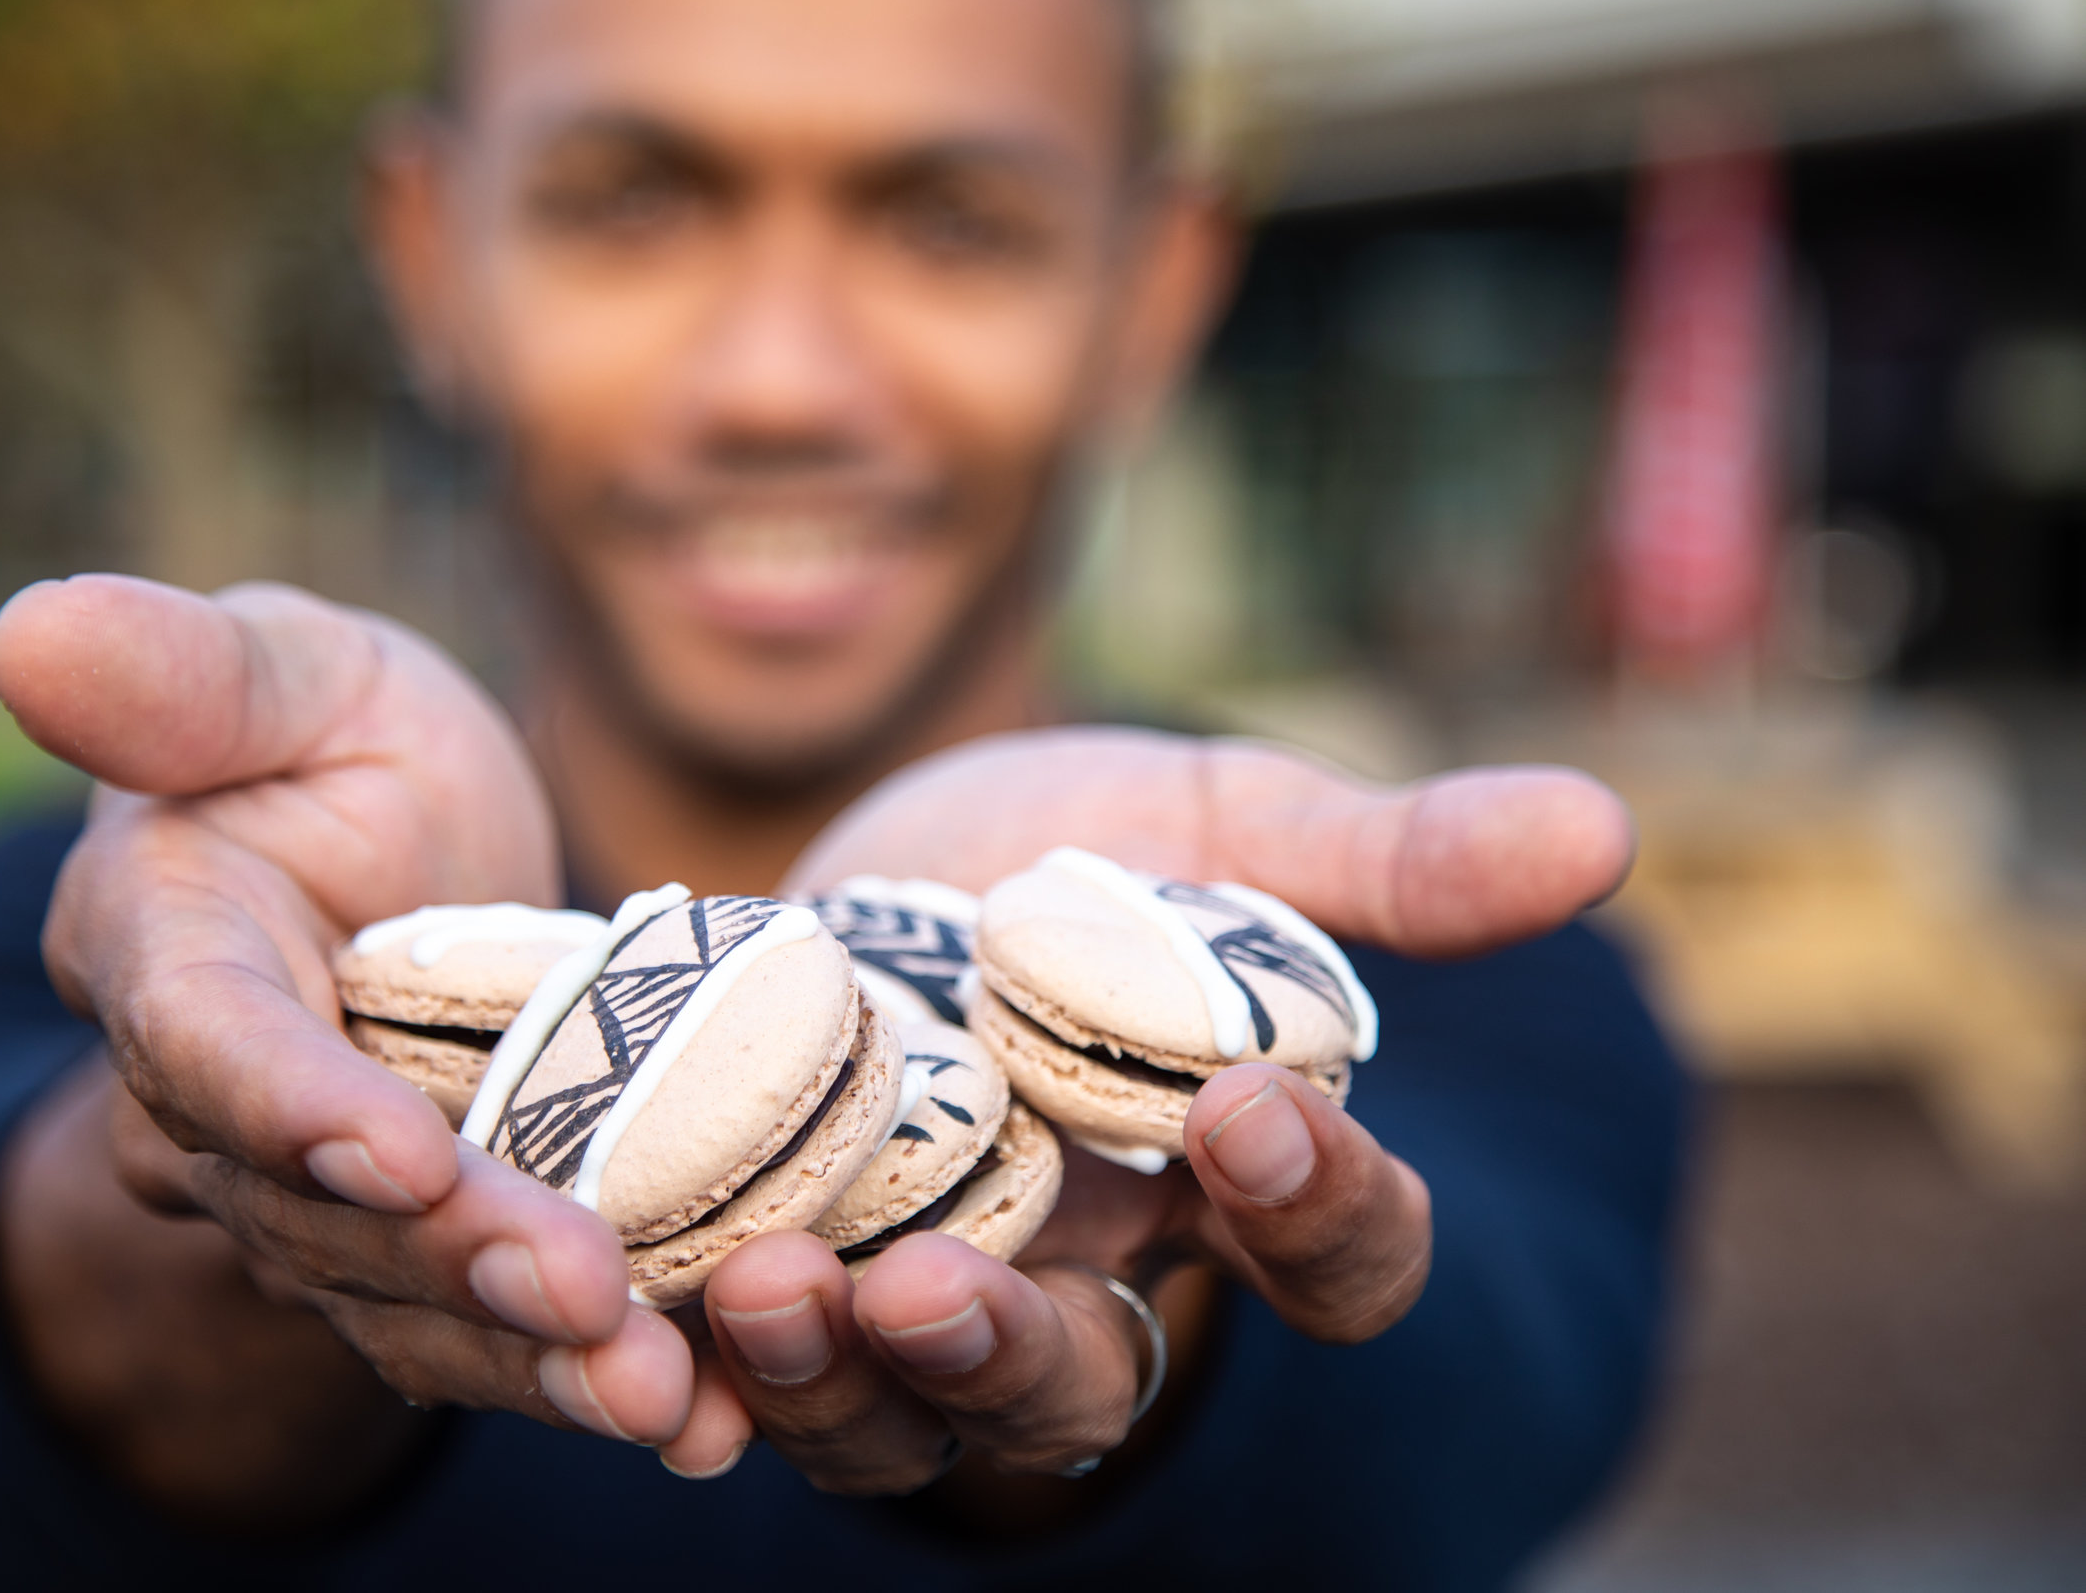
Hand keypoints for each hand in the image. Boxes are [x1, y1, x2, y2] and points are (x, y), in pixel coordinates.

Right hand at [0, 575, 749, 1494]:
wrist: (393, 857)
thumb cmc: (327, 740)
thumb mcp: (289, 671)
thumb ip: (182, 674)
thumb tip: (28, 628)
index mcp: (163, 948)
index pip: (204, 1040)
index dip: (291, 1104)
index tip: (403, 1156)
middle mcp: (206, 1107)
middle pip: (319, 1206)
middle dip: (455, 1259)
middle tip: (594, 1301)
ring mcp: (304, 1201)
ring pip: (400, 1300)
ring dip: (526, 1357)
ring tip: (665, 1395)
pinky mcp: (407, 1256)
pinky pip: (475, 1332)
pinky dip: (576, 1378)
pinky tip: (702, 1419)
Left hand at [688, 727, 1630, 1493]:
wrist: (873, 875)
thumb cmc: (1082, 859)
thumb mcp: (1226, 831)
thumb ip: (1388, 860)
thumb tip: (1604, 832)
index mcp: (1228, 1191)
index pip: (1333, 1261)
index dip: (1317, 1212)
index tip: (1249, 1111)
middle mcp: (1087, 1284)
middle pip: (1083, 1389)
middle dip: (1015, 1353)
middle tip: (938, 1290)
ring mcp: (920, 1301)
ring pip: (900, 1415)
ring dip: (837, 1376)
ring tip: (769, 1289)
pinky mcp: (770, 1281)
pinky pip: (744, 1379)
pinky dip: (700, 1376)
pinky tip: (643, 1340)